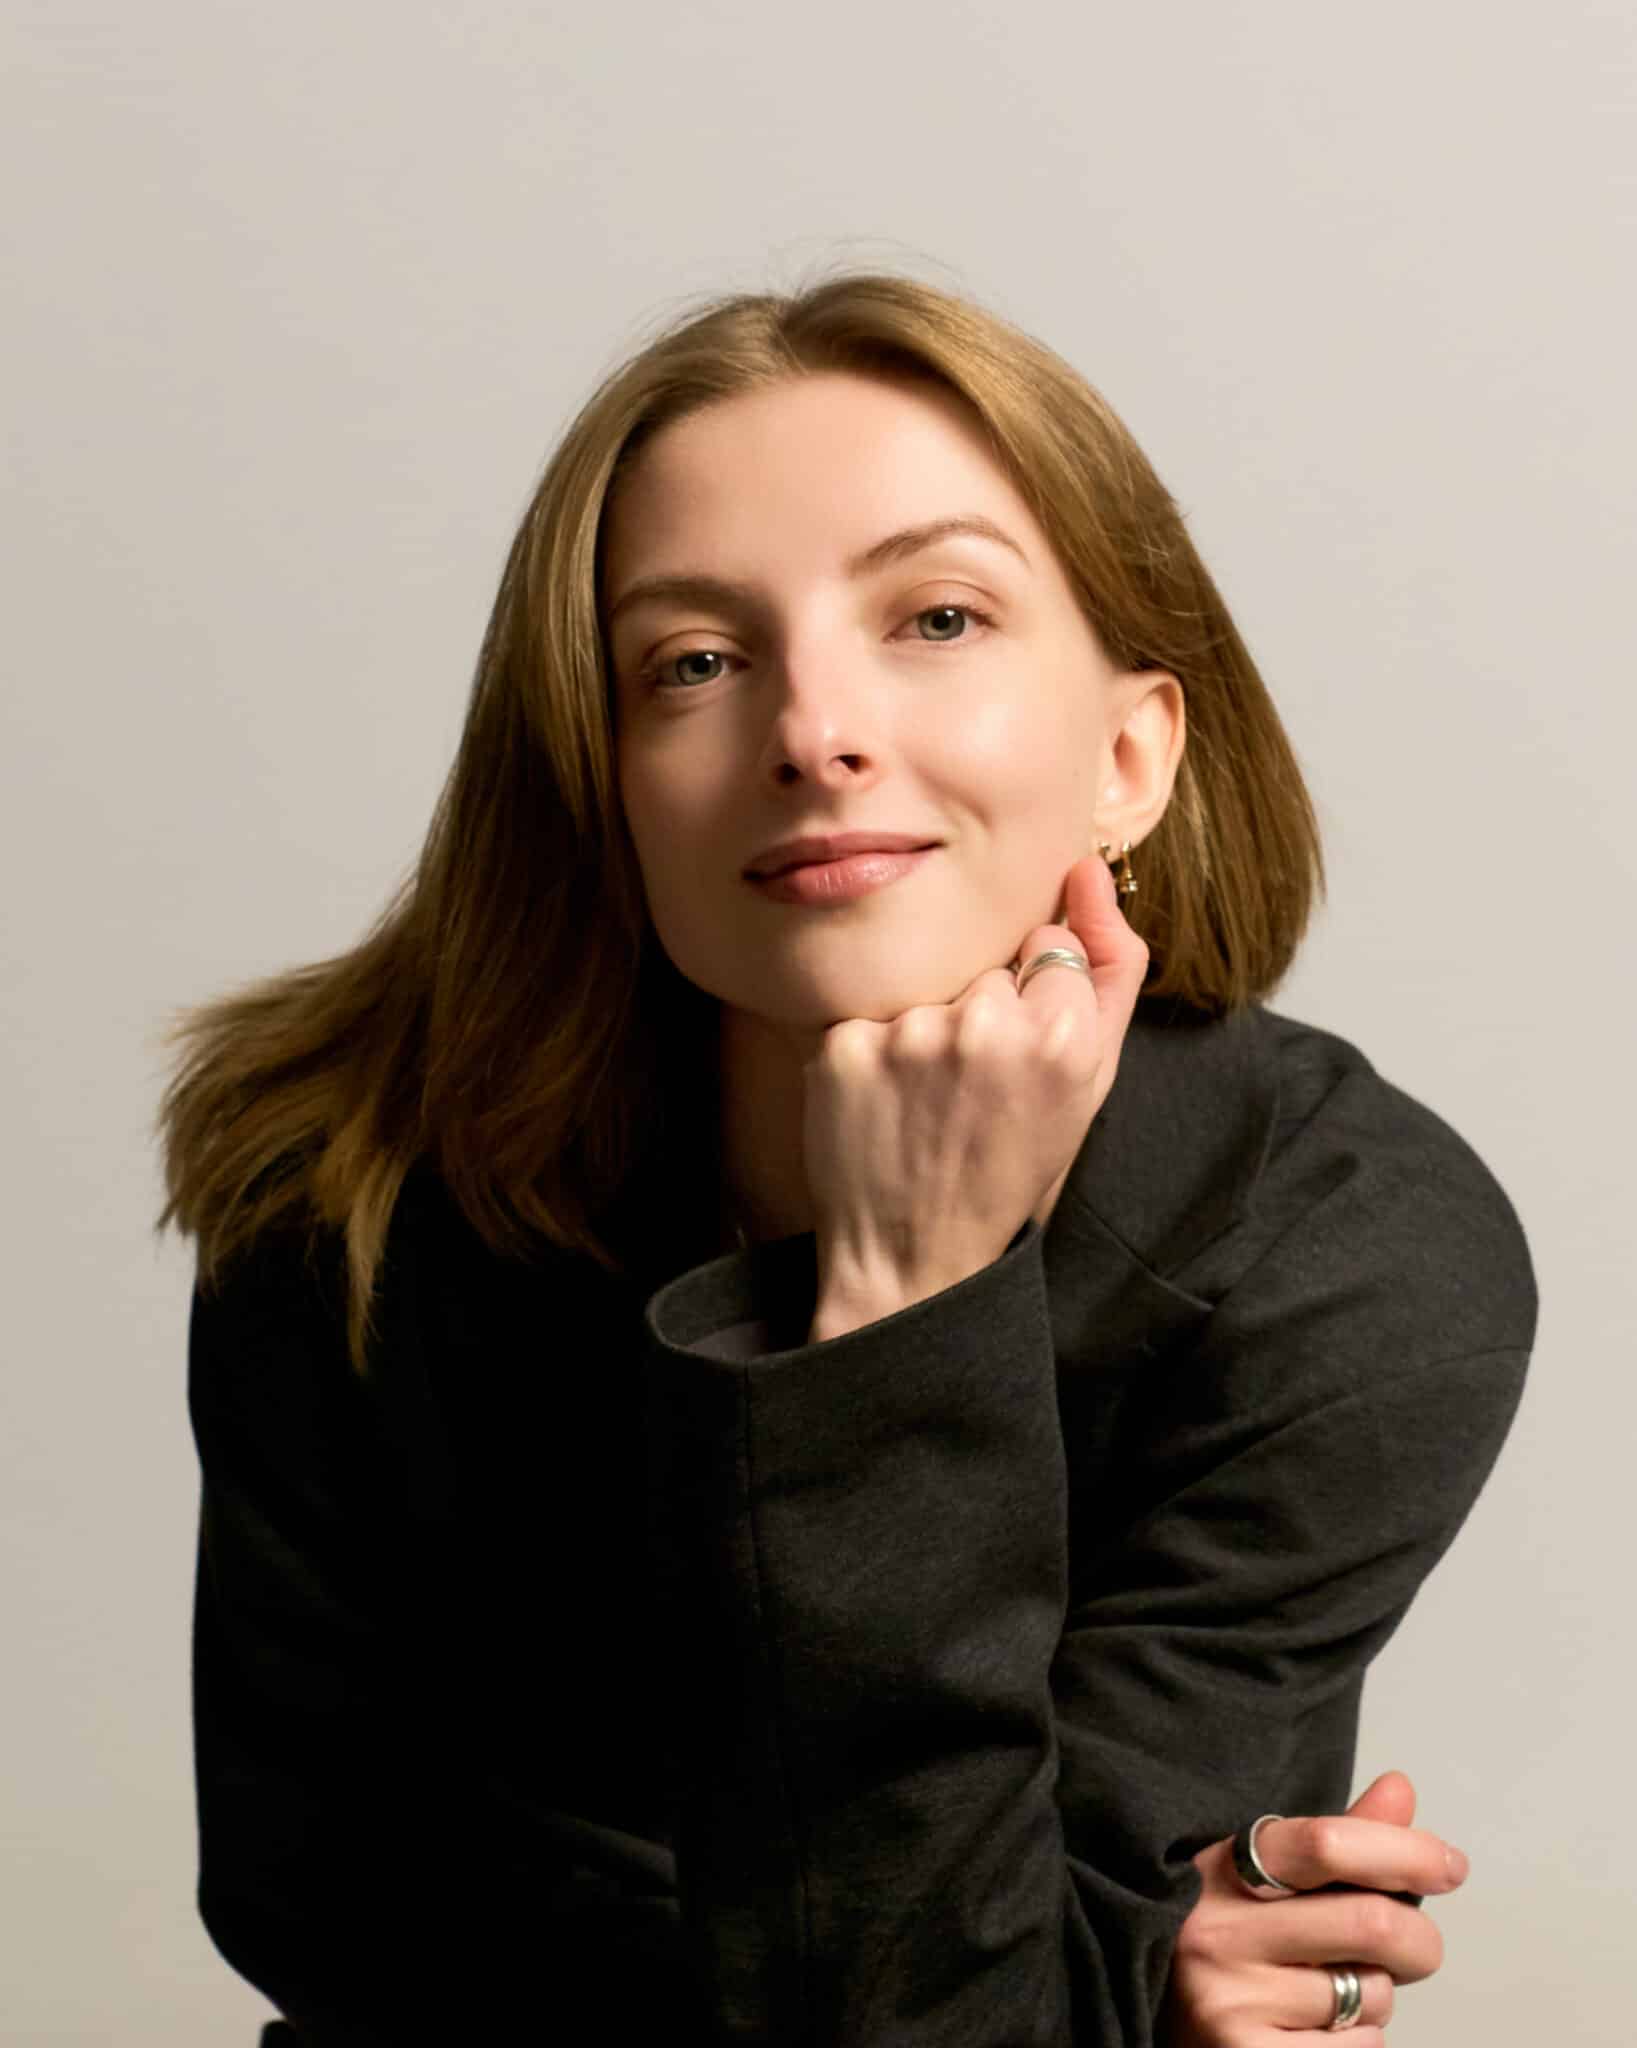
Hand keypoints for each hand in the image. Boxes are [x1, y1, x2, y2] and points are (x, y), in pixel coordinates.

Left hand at [804, 852, 1148, 1338]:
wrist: (913, 1257)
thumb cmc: (1011, 1168)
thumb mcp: (1091, 1084)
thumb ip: (1112, 970)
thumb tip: (1089, 869)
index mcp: (1064, 1037)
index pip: (1049, 944)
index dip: (1036, 999)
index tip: (1023, 1057)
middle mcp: (988, 1026)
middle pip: (986, 963)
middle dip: (982, 1010)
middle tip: (973, 1090)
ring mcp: (909, 1034)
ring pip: (927, 983)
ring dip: (925, 1028)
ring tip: (927, 1099)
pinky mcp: (844, 1046)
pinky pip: (867, 1010)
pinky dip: (871, 1048)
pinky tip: (884, 1101)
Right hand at [1160, 1772, 1466, 2046]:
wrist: (1161, 2018)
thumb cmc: (1231, 1948)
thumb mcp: (1265, 1883)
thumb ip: (1336, 1842)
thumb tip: (1400, 1789)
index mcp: (1222, 1870)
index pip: (1327, 1844)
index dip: (1405, 1851)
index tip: (1449, 1865)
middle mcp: (1218, 1931)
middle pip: (1372, 1924)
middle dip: (1419, 1940)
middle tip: (1414, 1947)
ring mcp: (1230, 2002)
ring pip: (1371, 1996)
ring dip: (1378, 1996)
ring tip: (1332, 1990)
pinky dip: (1360, 2043)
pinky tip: (1315, 2031)